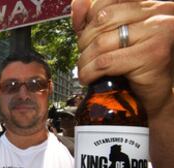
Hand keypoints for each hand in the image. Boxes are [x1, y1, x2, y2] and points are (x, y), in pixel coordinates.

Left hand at [72, 0, 173, 114]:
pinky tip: (89, 78)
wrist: (156, 92)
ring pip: (101, 42)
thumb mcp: (113, 36)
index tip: (81, 33)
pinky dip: (90, 72)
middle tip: (84, 55)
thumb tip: (77, 4)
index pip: (107, 0)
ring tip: (85, 69)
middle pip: (102, 19)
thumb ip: (94, 20)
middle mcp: (158, 13)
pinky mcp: (152, 55)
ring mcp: (158, 32)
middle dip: (85, 41)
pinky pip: (106, 62)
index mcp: (148, 4)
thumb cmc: (136, 65)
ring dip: (85, 60)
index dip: (87, 17)